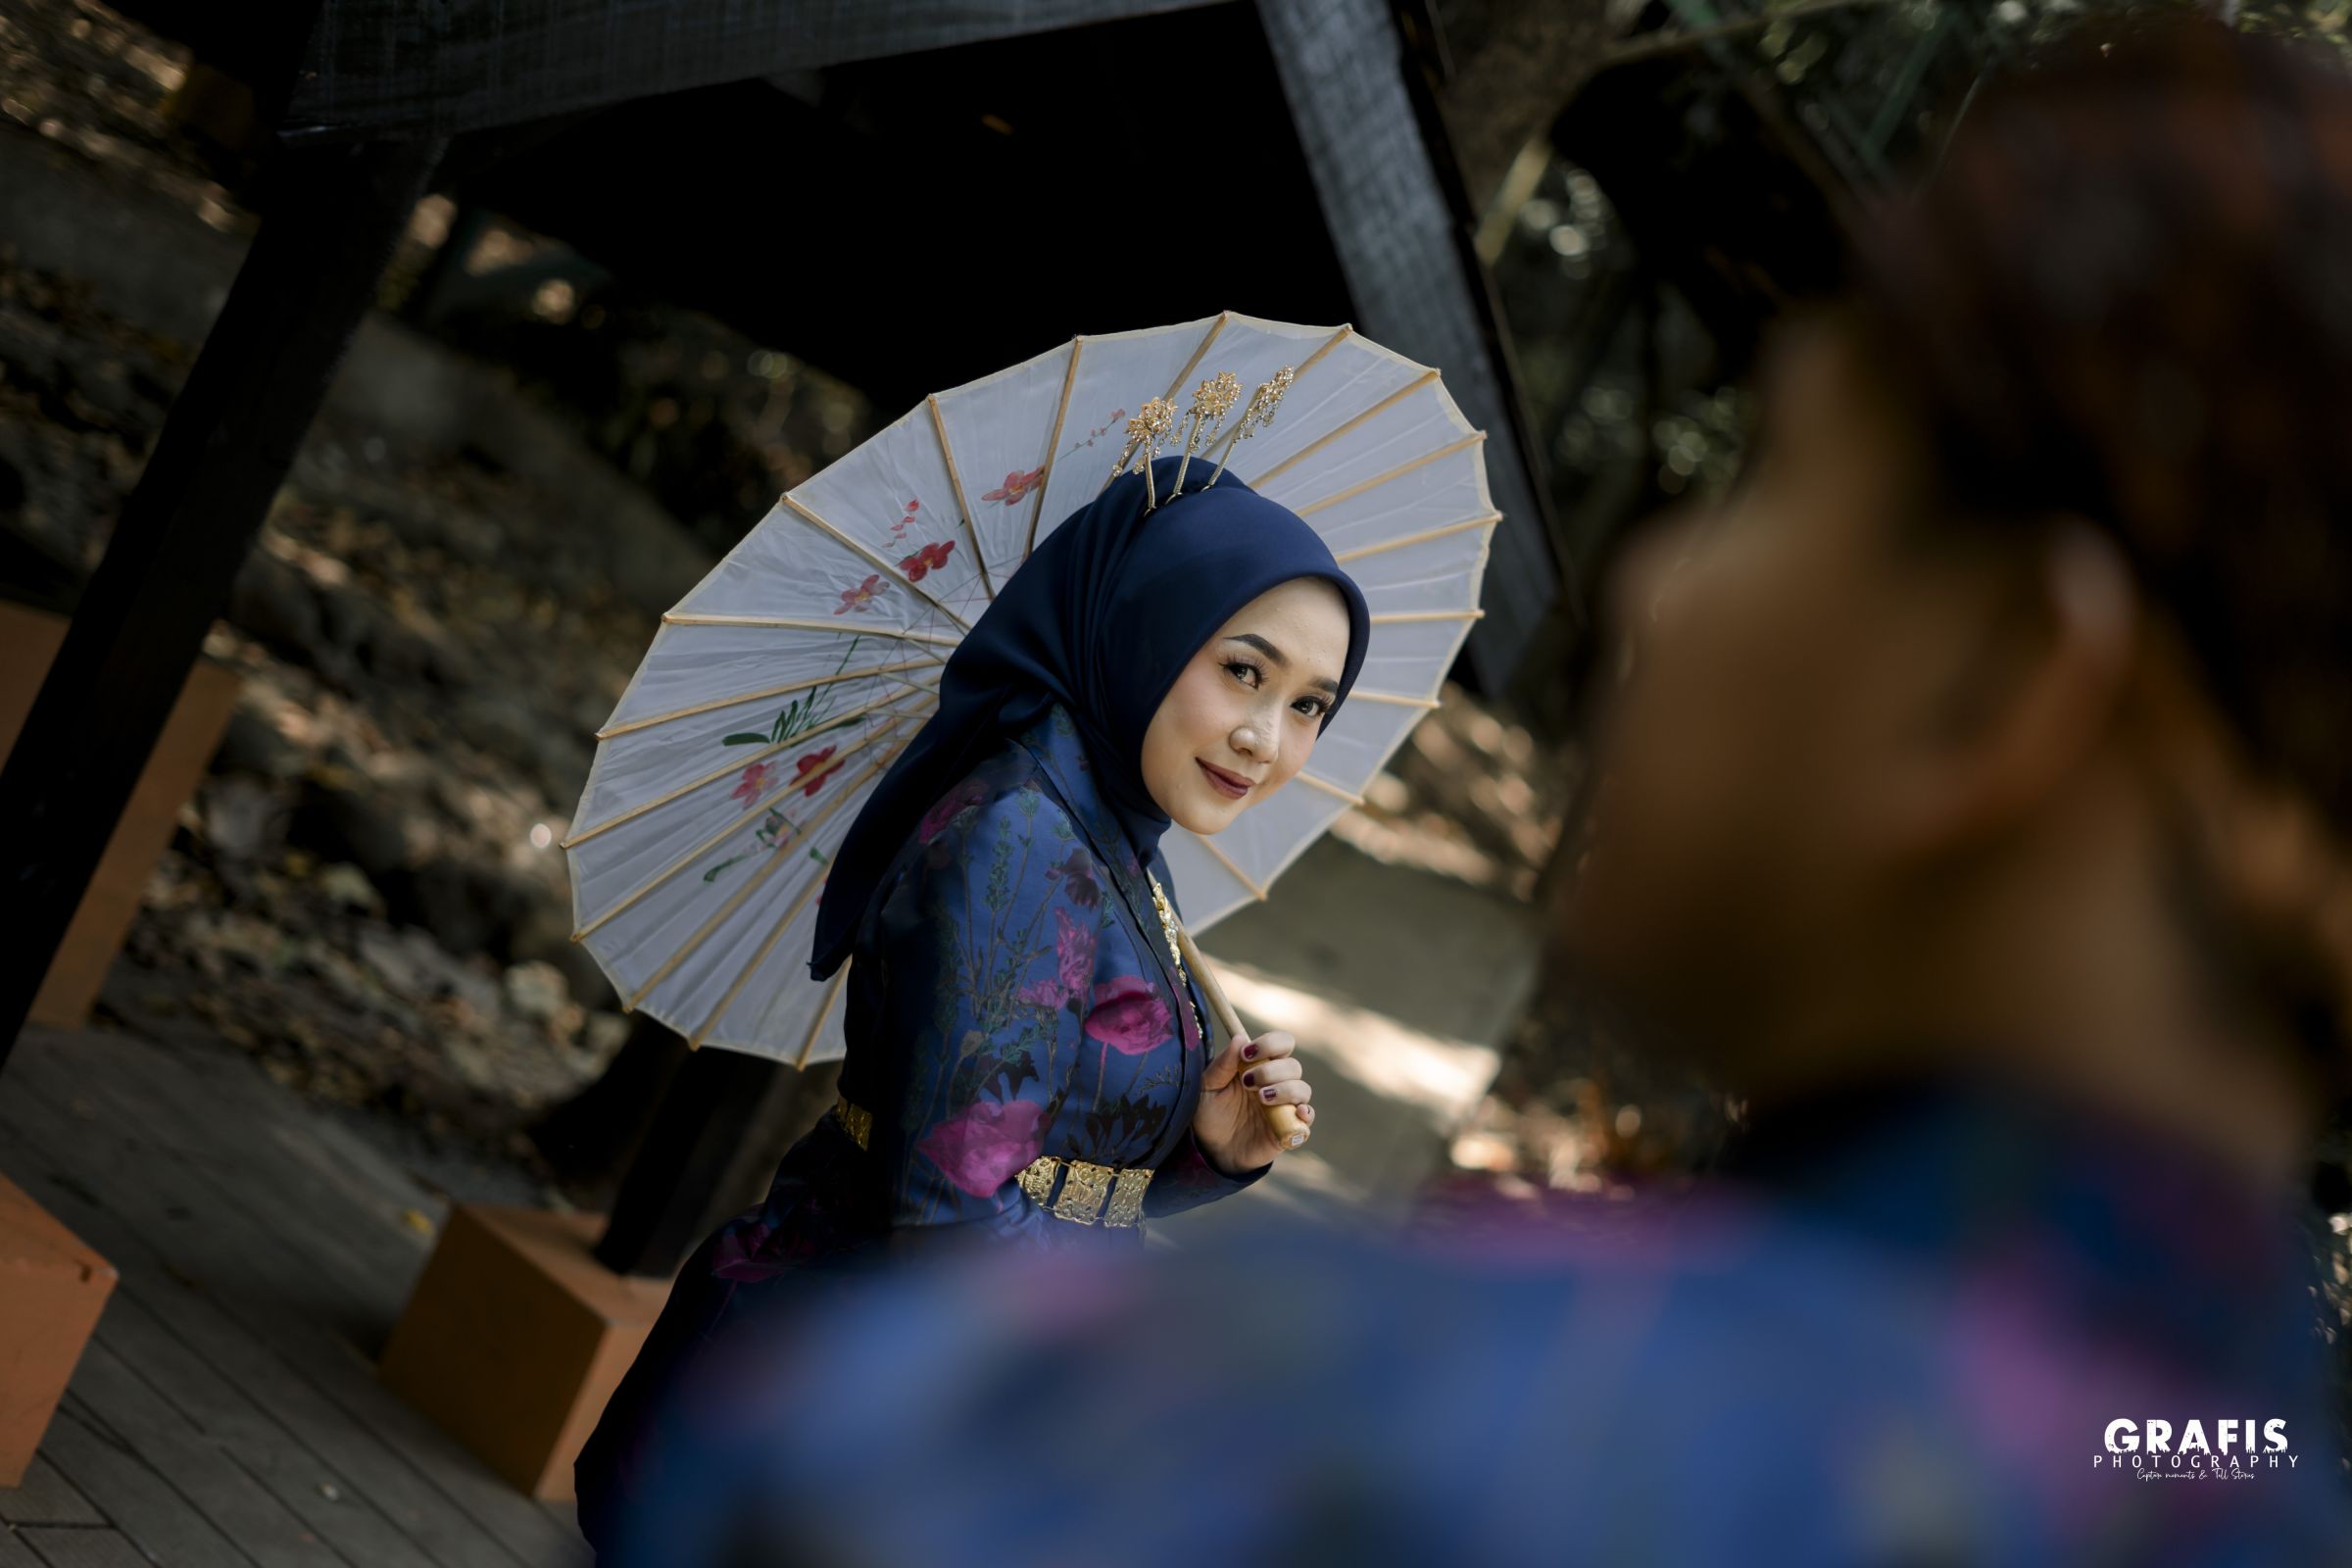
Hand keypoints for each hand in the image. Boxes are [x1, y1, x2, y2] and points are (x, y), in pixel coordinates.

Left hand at [1192, 1027, 1314, 1175]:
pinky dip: (1306, 1113)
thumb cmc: (1211, 1114)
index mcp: (1260, 1066)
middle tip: (1248, 1083)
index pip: (1281, 1043)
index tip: (1246, 1054)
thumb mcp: (1207, 1087)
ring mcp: (1284, 1106)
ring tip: (1261, 1098)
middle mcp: (1277, 1084)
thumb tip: (1240, 1038)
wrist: (1211, 1149)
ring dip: (1285, 1090)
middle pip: (1293, 1066)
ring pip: (1302, 1089)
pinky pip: (1308, 1119)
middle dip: (1271, 1071)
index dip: (1270, 1043)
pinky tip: (1295, 1112)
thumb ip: (1223, 1064)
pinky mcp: (1289, 1129)